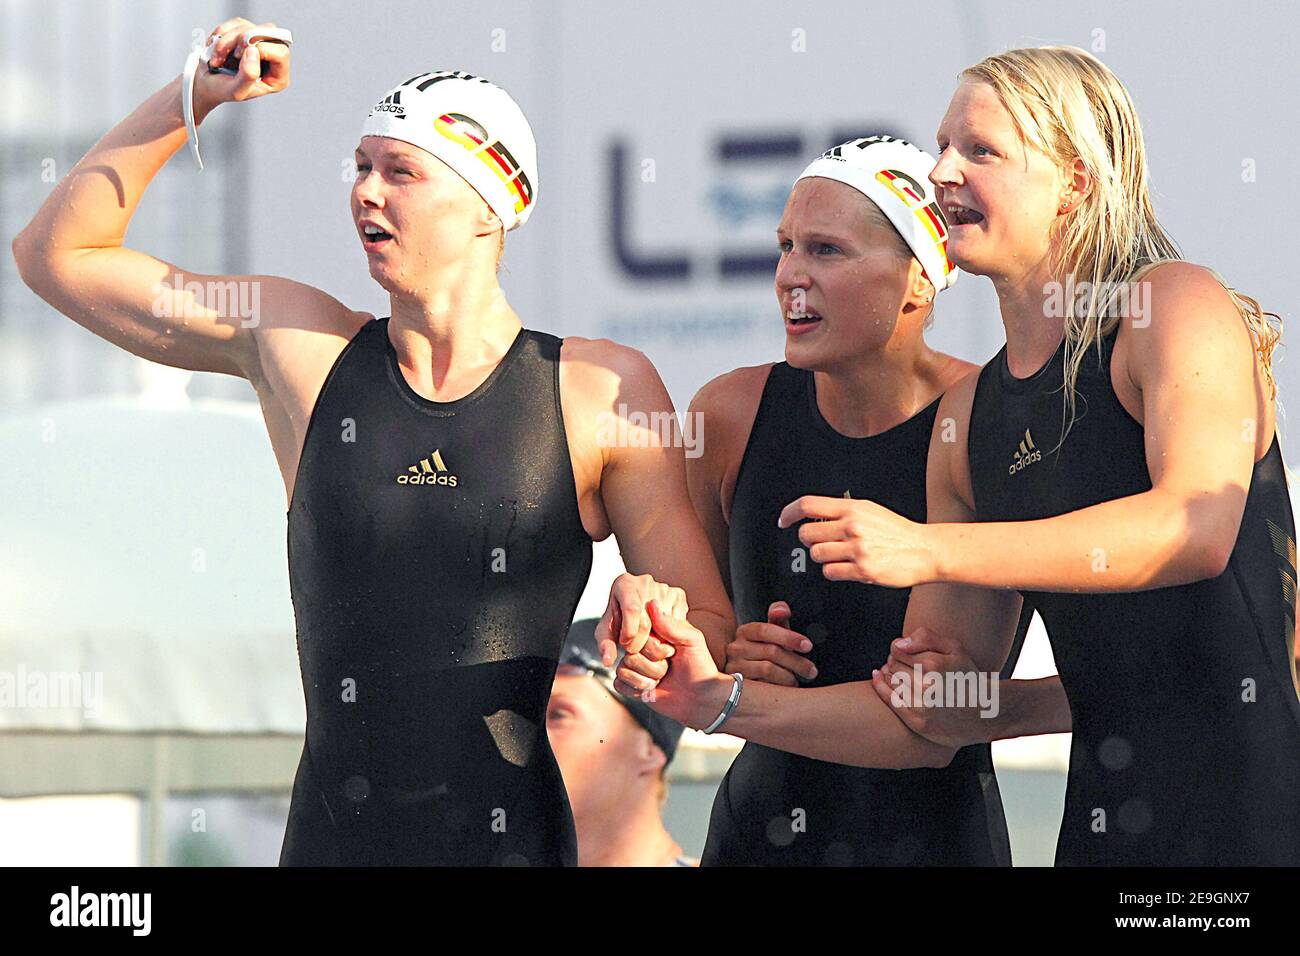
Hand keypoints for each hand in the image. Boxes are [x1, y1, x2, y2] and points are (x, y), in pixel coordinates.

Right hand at [194, 18, 290, 114]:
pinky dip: (223, 34)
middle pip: (268, 33)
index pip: (281, 52)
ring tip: (218, 57)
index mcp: (277, 76)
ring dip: (228, 39)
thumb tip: (253, 51)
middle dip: (243, 39)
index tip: (240, 56)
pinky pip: (238, 23)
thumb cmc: (224, 90)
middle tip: (231, 53)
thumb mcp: (236, 91)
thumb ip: (248, 76)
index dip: (260, 49)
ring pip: (251, 27)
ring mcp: (260, 43)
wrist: (207, 82)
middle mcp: (273, 58)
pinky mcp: (247, 33)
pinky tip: (218, 49)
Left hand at [594, 572, 685, 665]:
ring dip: (656, 639)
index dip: (629, 632)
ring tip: (645, 641)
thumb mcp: (606, 631)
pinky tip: (659, 634)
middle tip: (634, 648)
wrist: (633, 606)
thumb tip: (609, 661)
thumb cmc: (619, 618)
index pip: (632, 610)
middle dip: (641, 641)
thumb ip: (605, 646)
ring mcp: (664, 587)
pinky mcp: (678, 594)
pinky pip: (677, 622)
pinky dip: (669, 634)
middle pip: (649, 618)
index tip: (625, 644)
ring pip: (665, 623)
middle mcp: (645, 581)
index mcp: (624, 584)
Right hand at [614, 600, 732, 729]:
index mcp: (656, 633)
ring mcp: (635, 665)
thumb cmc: (700, 667)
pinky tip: (651, 689)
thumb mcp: (691, 640)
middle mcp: (642, 647)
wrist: (701, 698)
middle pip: (629, 651)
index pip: (639, 631)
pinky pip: (619, 683)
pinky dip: (637, 688)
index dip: (655, 646)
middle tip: (669, 666)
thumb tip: (652, 603)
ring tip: (662, 678)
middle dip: (653, 664)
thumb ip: (670, 623)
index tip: (672, 651)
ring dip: (647, 677)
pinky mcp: (629, 684)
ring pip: (624, 667)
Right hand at [724, 601, 815, 685]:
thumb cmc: (766, 653)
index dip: (789, 637)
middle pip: (771, 651)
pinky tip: (784, 690)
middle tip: (812, 671)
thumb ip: (779, 618)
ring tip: (796, 680)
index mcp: (745, 631)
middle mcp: (735, 648)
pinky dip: (778, 688)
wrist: (748, 678)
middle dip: (796, 661)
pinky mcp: (736, 687)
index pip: (765, 630)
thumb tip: (781, 609)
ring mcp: (734, 668)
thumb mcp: (774, 635)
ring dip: (788, 676)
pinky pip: (764, 687)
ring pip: (768, 669)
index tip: (808, 646)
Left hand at [777, 495, 937, 587]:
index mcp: (852, 508)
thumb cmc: (897, 531)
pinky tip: (849, 567)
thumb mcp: (870, 510)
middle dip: (810, 541)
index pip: (808, 505)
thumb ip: (843, 511)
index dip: (789, 513)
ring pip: (817, 555)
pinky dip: (835, 572)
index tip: (784, 521)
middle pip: (806, 534)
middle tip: (823, 543)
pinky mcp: (863, 570)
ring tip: (841, 556)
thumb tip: (816, 515)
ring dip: (824, 557)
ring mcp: (857, 549)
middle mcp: (852, 526)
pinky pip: (830, 572)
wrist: (925, 550)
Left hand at [869, 626, 992, 747]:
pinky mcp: (919, 723)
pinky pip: (891, 701)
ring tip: (899, 672)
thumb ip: (926, 638)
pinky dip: (881, 688)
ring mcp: (922, 706)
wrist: (987, 712)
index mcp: (934, 665)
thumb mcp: (955, 648)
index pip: (897, 650)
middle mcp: (926, 686)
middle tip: (902, 663)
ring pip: (891, 682)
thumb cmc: (968, 676)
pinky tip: (878, 678)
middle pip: (893, 666)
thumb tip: (898, 643)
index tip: (904, 652)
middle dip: (894, 661)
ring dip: (889, 674)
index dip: (898, 649)